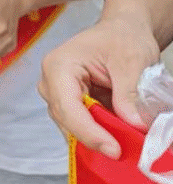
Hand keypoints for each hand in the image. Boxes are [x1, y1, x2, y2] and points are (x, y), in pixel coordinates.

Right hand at [39, 14, 160, 158]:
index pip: (68, 107)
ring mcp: (58, 95)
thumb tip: (133, 125)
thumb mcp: (131, 60)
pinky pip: (81, 126)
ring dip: (98, 136)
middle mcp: (50, 83)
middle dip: (95, 137)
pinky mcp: (69, 105)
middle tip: (126, 152)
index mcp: (58, 66)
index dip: (89, 132)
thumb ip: (129, 93)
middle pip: (67, 121)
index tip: (115, 150)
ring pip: (72, 127)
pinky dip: (100, 133)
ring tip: (126, 143)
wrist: (122, 32)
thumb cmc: (122, 38)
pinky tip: (118, 136)